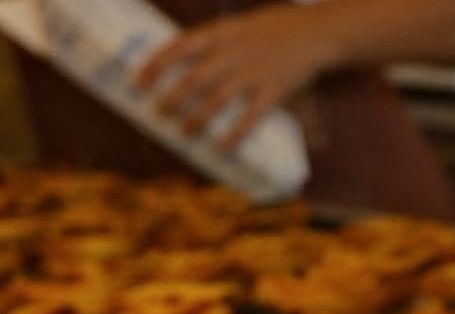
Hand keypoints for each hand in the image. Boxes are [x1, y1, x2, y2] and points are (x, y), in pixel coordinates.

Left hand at [136, 7, 335, 149]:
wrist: (315, 33)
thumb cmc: (275, 28)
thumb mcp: (239, 25)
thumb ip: (216, 42)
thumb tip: (187, 61)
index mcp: (222, 33)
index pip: (180, 47)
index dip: (157, 65)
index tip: (139, 81)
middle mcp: (233, 53)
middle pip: (194, 79)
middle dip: (173, 97)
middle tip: (159, 113)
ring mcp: (253, 74)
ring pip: (217, 100)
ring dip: (197, 118)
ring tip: (184, 132)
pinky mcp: (273, 92)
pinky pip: (250, 116)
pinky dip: (235, 133)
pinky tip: (222, 146)